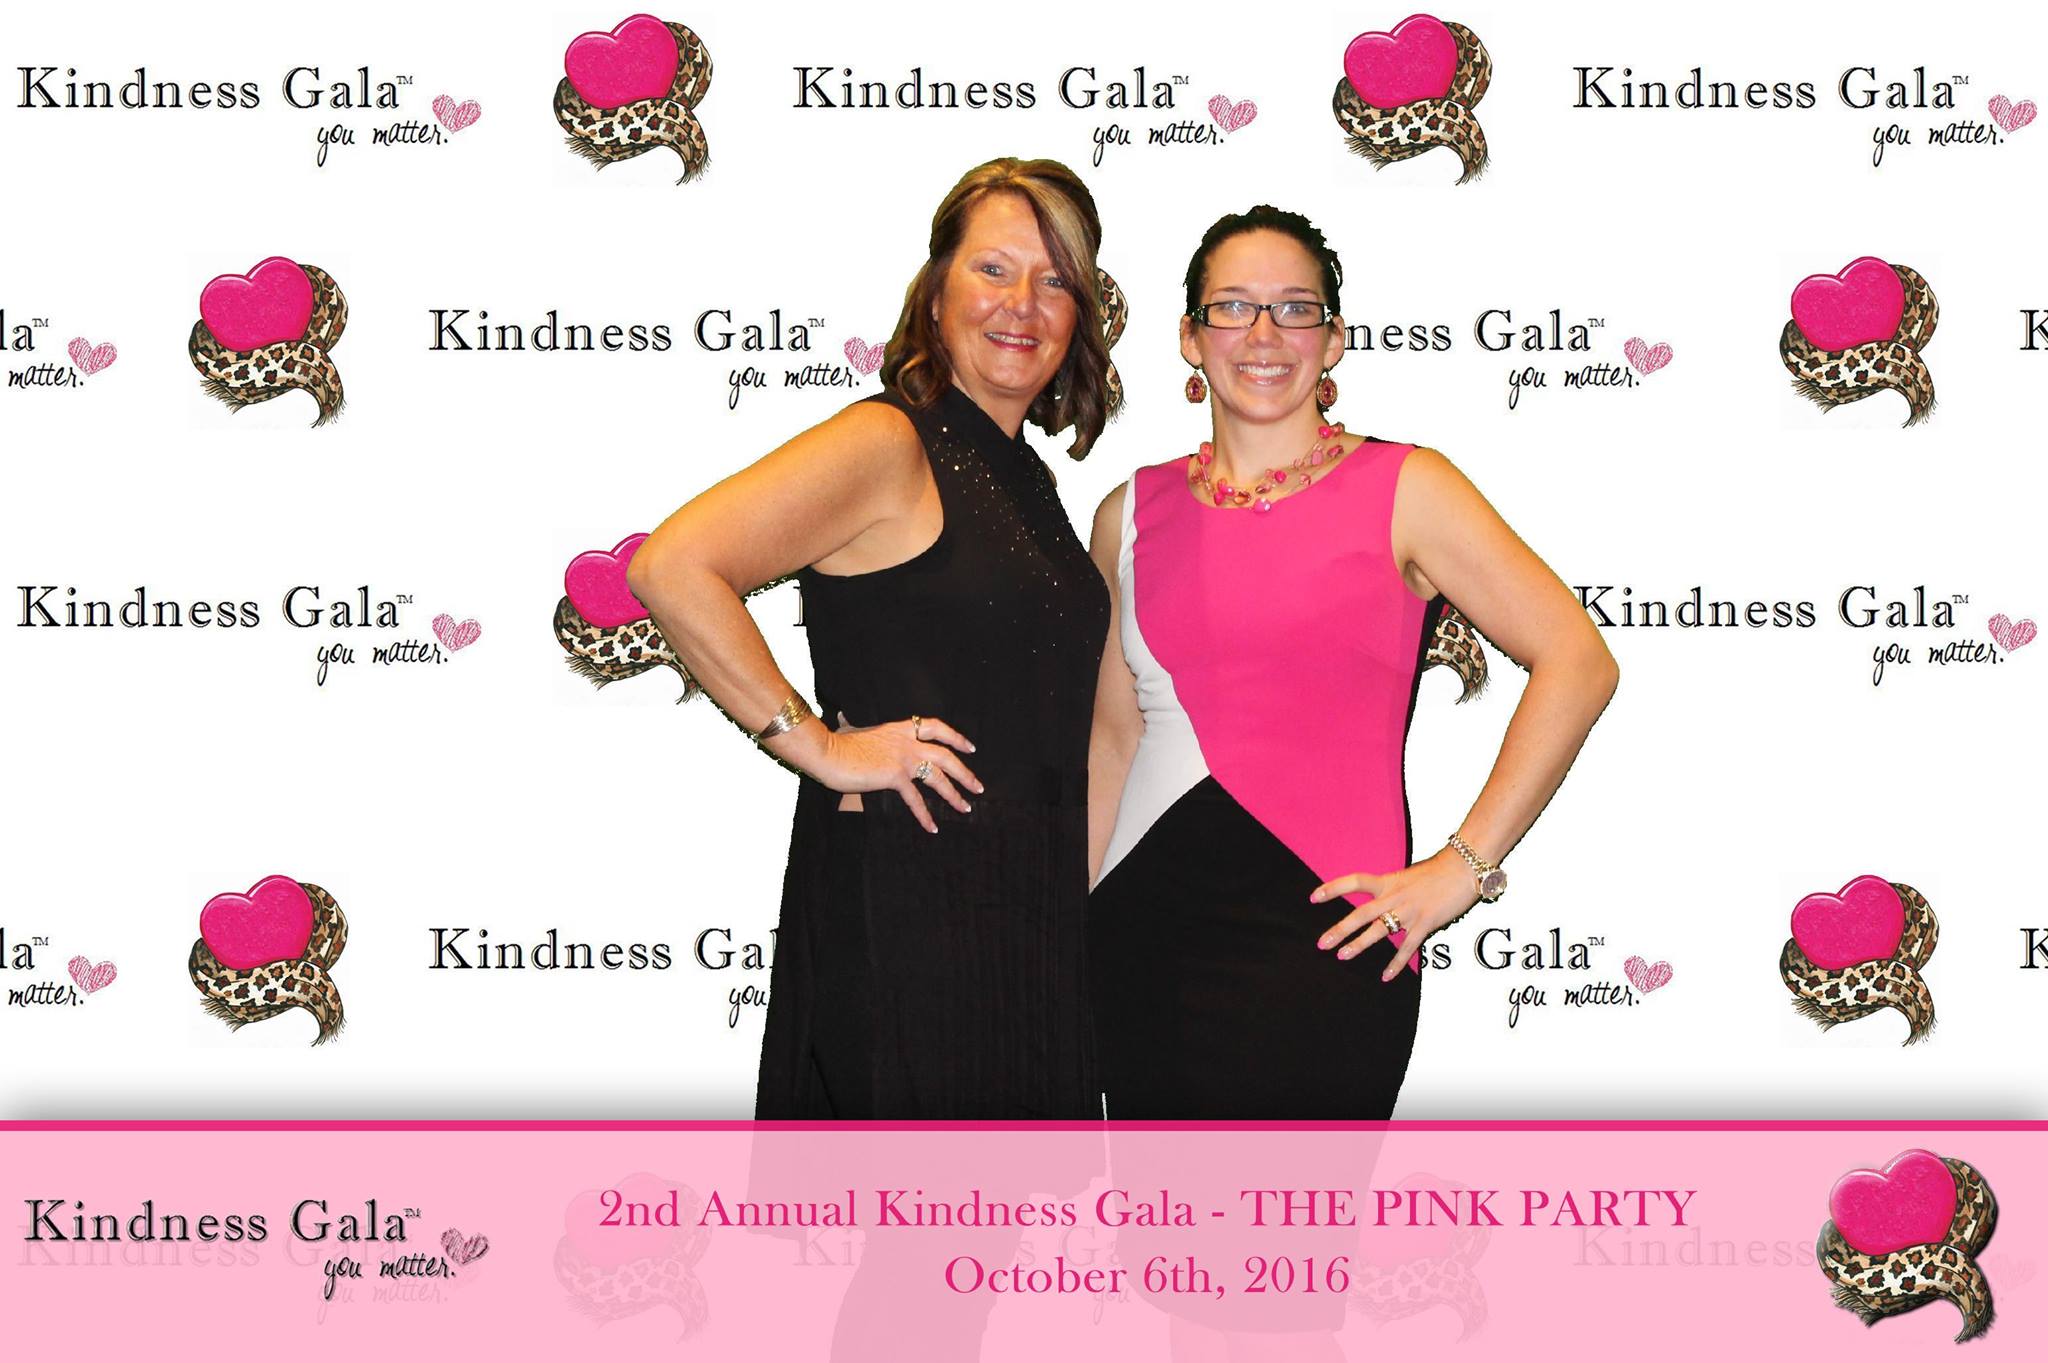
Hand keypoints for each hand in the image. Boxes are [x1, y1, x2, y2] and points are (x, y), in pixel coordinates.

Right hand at [813, 713, 981, 833]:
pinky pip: (916, 799)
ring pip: (938, 777)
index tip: (970, 748)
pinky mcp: (895, 776)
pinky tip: (933, 828)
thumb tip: (842, 717)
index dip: (956, 737)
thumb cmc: (835, 743)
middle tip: (978, 787)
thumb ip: (853, 725)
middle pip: (946, 755)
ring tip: (966, 808)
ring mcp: (903, 758)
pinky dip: (925, 815)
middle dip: (965, 772)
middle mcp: (906, 742)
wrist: (828, 752)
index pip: (935, 727)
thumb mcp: (850, 729)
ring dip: (954, 794)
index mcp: (899, 729)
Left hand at [1309, 849, 1479, 979]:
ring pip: (1378, 931)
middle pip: (1360, 914)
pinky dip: (1396, 964)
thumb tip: (1381, 903)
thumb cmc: (1438, 872)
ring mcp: (1409, 911)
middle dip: (1339, 929)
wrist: (1464, 869)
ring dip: (1359, 945)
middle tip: (1322, 943)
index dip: (1332, 889)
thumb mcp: (1407, 876)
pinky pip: (1406, 948)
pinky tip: (1386, 976)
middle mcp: (1394, 896)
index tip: (1314, 897)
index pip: (1354, 882)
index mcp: (1387, 882)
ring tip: (1342, 956)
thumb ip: (1392, 890)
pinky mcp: (1424, 924)